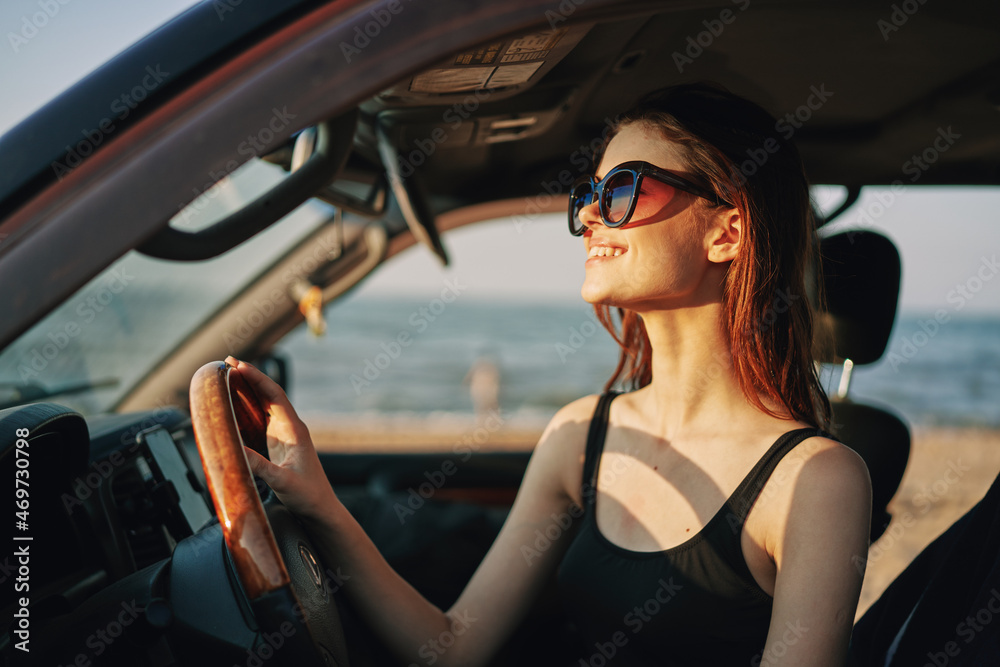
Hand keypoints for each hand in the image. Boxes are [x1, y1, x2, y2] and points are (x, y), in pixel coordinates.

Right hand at [225, 356, 337, 519]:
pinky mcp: (278, 445)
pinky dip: (247, 408)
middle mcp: (290, 428)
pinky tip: (234, 405)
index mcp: (294, 430)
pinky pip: (261, 419)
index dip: (257, 378)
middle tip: (228, 363)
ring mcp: (284, 435)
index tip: (239, 365)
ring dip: (248, 390)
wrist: (320, 509)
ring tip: (229, 376)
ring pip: (265, 405)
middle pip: (269, 394)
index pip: (275, 396)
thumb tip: (235, 450)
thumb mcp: (282, 482)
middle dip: (250, 377)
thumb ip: (261, 467)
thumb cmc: (308, 496)